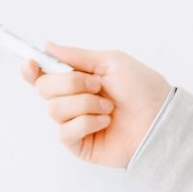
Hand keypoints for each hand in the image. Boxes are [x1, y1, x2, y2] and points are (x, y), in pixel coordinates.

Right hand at [19, 43, 172, 167]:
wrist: (161, 118)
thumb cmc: (143, 89)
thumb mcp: (111, 62)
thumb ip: (77, 56)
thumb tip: (49, 46)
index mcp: (78, 81)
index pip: (43, 76)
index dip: (32, 70)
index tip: (32, 64)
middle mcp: (73, 102)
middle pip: (44, 89)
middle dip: (70, 83)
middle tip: (97, 85)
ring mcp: (75, 124)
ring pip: (54, 109)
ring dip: (84, 103)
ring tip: (108, 107)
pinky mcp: (79, 145)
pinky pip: (65, 132)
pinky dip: (86, 122)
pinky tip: (105, 122)